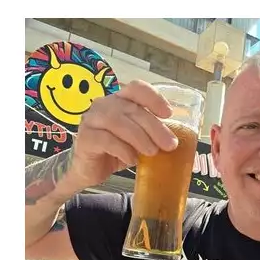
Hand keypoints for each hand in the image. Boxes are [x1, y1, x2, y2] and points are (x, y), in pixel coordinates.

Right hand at [64, 80, 179, 191]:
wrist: (89, 170)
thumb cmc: (115, 151)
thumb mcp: (138, 141)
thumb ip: (151, 135)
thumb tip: (174, 141)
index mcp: (119, 100)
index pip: (136, 88)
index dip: (154, 98)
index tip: (168, 114)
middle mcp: (103, 105)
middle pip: (132, 109)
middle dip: (154, 127)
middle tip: (169, 144)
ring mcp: (91, 120)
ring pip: (118, 122)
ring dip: (139, 137)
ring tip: (152, 152)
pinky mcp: (85, 138)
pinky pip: (105, 140)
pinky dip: (122, 150)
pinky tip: (132, 160)